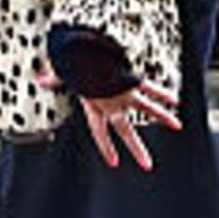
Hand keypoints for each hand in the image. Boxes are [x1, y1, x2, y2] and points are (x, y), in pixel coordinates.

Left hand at [34, 57, 182, 172]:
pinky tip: (177, 99)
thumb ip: (56, 79)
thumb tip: (41, 80)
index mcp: (92, 104)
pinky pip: (151, 89)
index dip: (106, 147)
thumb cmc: (73, 63)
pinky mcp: (133, 80)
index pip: (99, 133)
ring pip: (147, 109)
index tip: (114, 162)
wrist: (87, 53)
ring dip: (163, 117)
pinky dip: (164, 93)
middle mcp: (111, 103)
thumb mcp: (63, 74)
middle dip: (136, 149)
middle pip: (125, 131)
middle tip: (147, 164)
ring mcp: (124, 93)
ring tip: (177, 125)